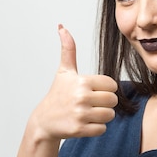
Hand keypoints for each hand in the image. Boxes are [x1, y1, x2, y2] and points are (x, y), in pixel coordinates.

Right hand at [28, 25, 117, 140]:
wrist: (44, 120)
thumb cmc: (58, 94)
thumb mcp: (64, 72)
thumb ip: (68, 50)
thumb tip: (62, 27)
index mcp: (82, 81)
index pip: (112, 85)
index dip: (105, 89)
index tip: (93, 91)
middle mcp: (81, 97)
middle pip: (113, 100)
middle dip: (105, 103)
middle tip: (92, 104)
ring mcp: (80, 114)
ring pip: (109, 115)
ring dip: (102, 116)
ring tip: (88, 113)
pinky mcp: (79, 129)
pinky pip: (102, 129)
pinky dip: (96, 128)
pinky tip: (84, 123)